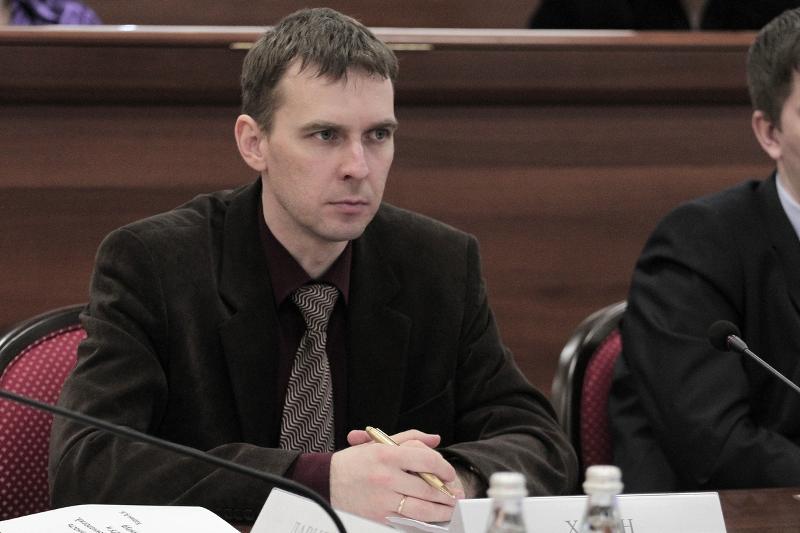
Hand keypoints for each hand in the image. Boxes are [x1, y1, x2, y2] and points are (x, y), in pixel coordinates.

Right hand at [330, 429, 464, 522]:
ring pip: (422, 508)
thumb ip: (410, 438)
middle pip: (428, 487)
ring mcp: (383, 500)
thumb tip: (435, 440)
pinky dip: (422, 521)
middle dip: (447, 493)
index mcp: (387, 455)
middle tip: (455, 495)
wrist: (326, 483)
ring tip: (448, 509)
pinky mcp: (379, 517)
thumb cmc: (355, 462)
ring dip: (440, 511)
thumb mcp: (379, 443)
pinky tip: (429, 518)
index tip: (449, 474)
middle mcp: (386, 477)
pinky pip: (407, 521)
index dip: (444, 468)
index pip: (427, 460)